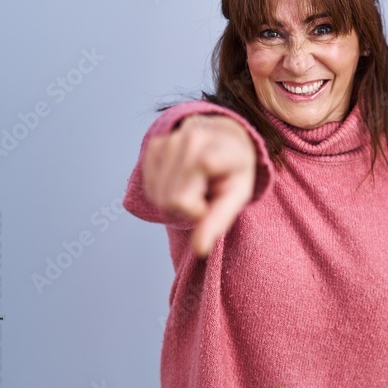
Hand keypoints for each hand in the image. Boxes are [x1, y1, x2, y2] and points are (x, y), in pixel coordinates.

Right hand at [142, 114, 256, 256]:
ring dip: (175, 201)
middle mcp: (193, 139)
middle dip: (187, 209)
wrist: (224, 139)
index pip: (195, 183)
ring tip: (194, 186)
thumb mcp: (237, 195)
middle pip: (171, 201)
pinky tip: (180, 181)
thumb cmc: (233, 171)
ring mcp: (170, 139)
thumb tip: (199, 249)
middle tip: (205, 196)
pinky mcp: (154, 145)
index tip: (213, 201)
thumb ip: (218, 221)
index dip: (199, 209)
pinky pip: (149, 188)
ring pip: (158, 197)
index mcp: (221, 149)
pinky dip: (163, 192)